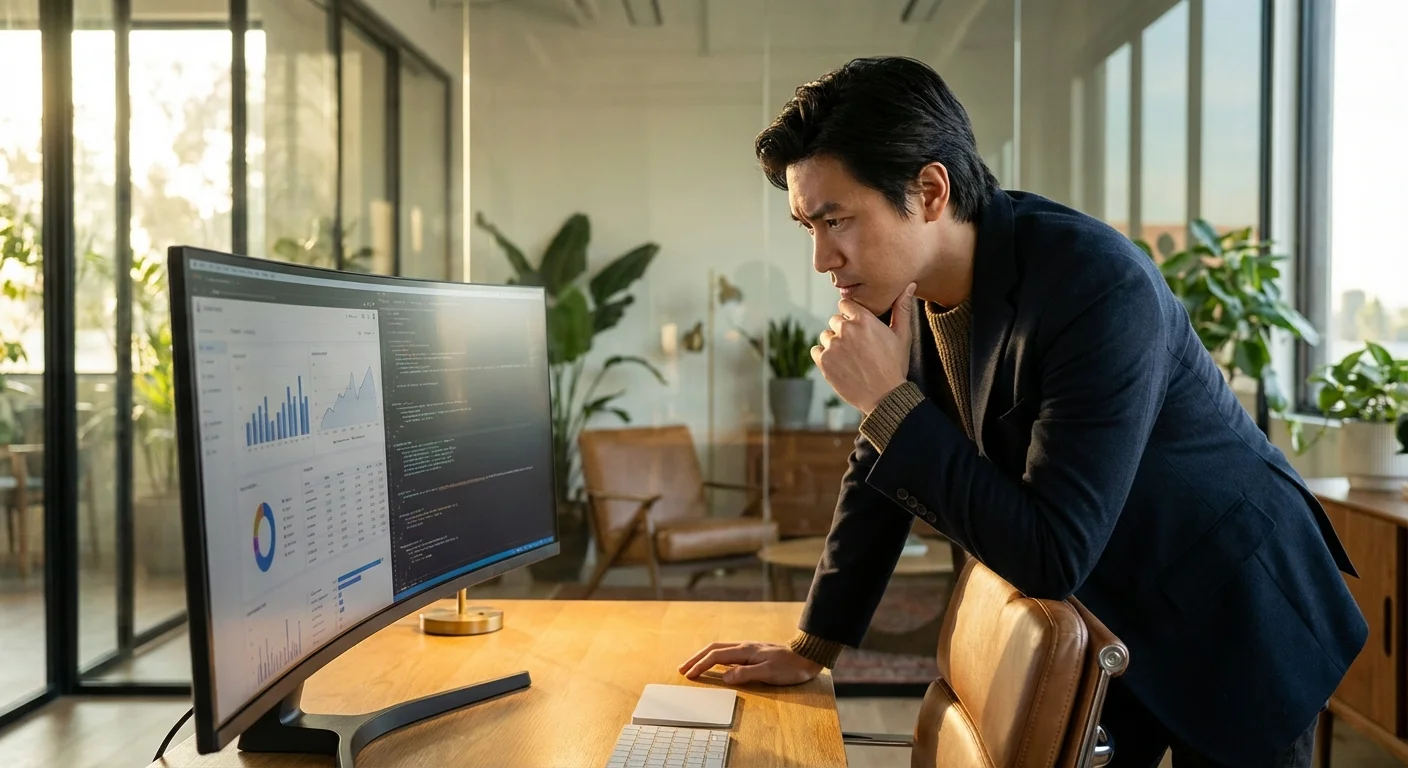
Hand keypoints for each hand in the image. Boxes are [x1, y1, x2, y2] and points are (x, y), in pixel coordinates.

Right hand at [677, 642, 822, 685]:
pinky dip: (715, 658)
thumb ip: (745, 674)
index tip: (688, 675)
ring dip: (704, 657)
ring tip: (693, 666)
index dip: (700, 665)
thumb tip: (724, 677)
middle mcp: (744, 647)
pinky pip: (728, 653)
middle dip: (696, 658)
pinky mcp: (753, 653)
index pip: (716, 656)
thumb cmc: (790, 667)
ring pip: (719, 649)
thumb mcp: (769, 672)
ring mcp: (748, 649)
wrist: (807, 657)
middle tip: (682, 669)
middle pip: (713, 649)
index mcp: (745, 651)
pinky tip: (715, 665)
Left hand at [813, 283, 915, 413]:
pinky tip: (840, 364)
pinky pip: (816, 350)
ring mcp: (833, 346)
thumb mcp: (902, 336)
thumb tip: (909, 285)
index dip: (852, 315)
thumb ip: (902, 308)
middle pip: (835, 320)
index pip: (845, 304)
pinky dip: (824, 356)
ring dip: (834, 343)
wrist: (885, 396)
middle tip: (858, 347)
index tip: (860, 327)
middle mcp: (846, 329)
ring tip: (851, 358)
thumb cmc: (895, 365)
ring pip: (826, 336)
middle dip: (844, 330)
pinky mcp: (823, 361)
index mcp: (864, 319)